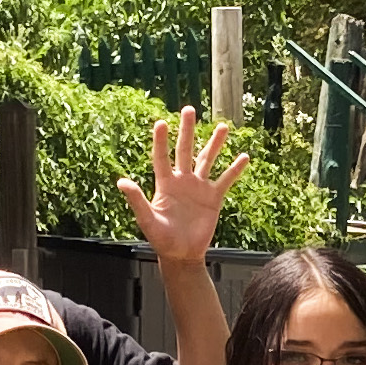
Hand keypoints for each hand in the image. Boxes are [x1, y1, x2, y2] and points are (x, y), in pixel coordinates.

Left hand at [117, 107, 251, 263]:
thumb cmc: (161, 239)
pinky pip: (226, 180)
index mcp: (165, 184)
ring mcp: (199, 188)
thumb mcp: (147, 220)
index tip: (161, 122)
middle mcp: (182, 181)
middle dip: (187, 130)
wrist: (182, 254)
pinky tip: (244, 157)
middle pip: (185, 150)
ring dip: (215, 144)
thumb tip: (121, 182)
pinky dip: (235, 169)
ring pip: (207, 160)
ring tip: (223, 126)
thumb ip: (137, 200)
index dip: (161, 141)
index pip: (162, 157)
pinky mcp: (214, 197)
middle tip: (189, 110)